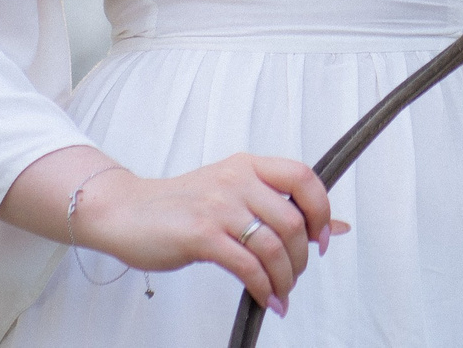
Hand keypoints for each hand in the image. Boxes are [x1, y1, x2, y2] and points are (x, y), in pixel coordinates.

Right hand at [72, 153, 348, 315]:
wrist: (125, 211)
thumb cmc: (180, 205)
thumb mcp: (233, 194)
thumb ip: (279, 206)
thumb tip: (336, 226)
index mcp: (248, 165)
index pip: (303, 177)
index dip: (322, 210)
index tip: (322, 239)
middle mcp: (237, 181)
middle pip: (293, 219)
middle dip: (302, 257)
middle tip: (295, 275)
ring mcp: (218, 207)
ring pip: (273, 245)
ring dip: (285, 277)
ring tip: (281, 293)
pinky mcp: (201, 235)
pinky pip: (247, 266)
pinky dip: (263, 287)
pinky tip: (265, 298)